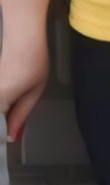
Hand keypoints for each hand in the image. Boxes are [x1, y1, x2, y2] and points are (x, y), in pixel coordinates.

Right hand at [0, 12, 45, 144]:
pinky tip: (5, 109)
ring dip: (0, 115)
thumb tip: (11, 137)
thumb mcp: (32, 94)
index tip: (7, 144)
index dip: (1, 136)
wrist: (22, 40)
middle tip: (9, 131)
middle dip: (0, 125)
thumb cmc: (32, 64)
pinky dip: (0, 109)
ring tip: (11, 114)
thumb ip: (19, 117)